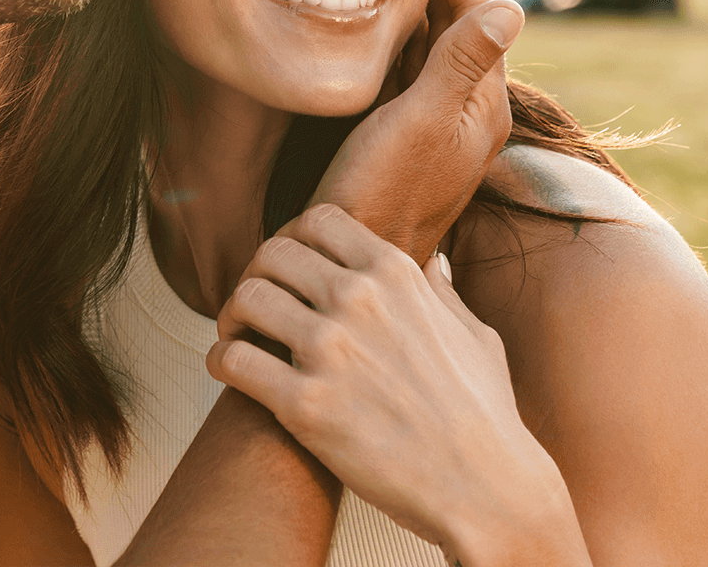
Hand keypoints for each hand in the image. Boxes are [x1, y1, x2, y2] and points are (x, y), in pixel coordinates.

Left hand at [208, 205, 590, 565]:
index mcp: (396, 274)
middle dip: (256, 275)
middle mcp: (359, 299)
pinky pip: (233, 360)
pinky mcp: (304, 403)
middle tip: (255, 307)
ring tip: (238, 337)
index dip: (294, 240)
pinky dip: (221, 361)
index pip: (319, 220)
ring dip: (232, 316)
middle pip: (272, 253)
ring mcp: (330, 349)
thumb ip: (442, 291)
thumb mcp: (473, 334)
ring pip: (246, 297)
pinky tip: (230, 372)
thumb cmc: (485, 414)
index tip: (289, 270)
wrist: (485, 487)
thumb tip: (432, 261)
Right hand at [310, 0, 522, 260]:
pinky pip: (405, 66)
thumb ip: (459, 65)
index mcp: (481, 103)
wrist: (354, 258)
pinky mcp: (401, 133)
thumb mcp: (422, 124)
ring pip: (430, 41)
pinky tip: (374, 10)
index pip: (477, 10)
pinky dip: (395, 29)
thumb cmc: (383, 196)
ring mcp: (433, 121)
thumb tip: (511, 6)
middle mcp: (465, 109)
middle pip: (457, 20)